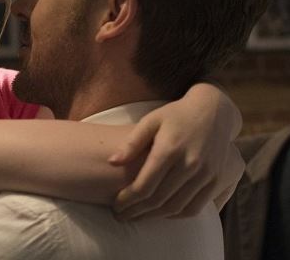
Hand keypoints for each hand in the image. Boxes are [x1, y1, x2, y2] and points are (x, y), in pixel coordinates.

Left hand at [107, 82, 244, 219]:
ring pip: (177, 208)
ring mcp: (206, 174)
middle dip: (137, 212)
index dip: (127, 200)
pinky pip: (195, 207)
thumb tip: (112, 162)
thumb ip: (131, 142)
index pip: (145, 185)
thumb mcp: (150, 121)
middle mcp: (190, 164)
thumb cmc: (175, 115)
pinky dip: (176, 215)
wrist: (214, 111)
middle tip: (121, 215)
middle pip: (159, 200)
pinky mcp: (217, 180)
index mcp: (169, 149)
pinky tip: (161, 213)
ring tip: (138, 216)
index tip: (116, 206)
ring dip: (154, 217)